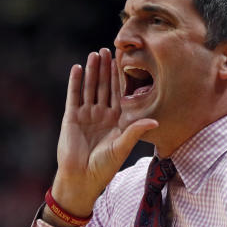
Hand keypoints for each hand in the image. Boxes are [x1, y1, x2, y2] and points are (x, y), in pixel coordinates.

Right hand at [49, 48, 157, 219]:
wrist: (81, 177)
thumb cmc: (104, 166)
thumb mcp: (122, 147)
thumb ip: (135, 131)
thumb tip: (155, 121)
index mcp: (117, 120)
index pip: (120, 94)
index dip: (121, 78)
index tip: (125, 61)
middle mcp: (102, 115)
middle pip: (104, 87)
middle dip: (106, 69)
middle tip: (108, 49)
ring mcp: (86, 114)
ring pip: (90, 88)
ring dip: (92, 71)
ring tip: (94, 54)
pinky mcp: (72, 117)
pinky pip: (74, 95)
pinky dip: (76, 82)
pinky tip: (78, 68)